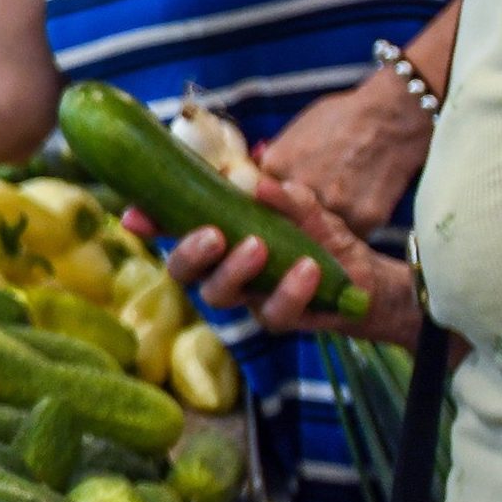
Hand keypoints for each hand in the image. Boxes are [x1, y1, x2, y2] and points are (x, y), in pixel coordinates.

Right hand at [130, 174, 420, 344]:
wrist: (365, 276)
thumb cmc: (322, 236)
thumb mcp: (306, 205)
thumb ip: (283, 195)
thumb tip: (254, 183)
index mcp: (220, 237)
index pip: (174, 230)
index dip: (150, 224)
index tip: (135, 215)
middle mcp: (224, 270)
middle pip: (183, 273)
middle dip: (190, 253)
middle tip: (214, 234)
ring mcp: (248, 298)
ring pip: (218, 296)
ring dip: (234, 270)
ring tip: (260, 247)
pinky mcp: (278, 318)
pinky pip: (273, 313)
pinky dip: (290, 290)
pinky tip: (308, 270)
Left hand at [257, 78, 434, 230]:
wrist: (393, 114)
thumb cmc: (342, 117)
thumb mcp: (295, 131)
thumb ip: (272, 161)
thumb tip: (251, 185)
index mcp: (277, 166)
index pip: (257, 203)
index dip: (265, 209)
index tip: (269, 212)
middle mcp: (302, 190)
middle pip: (287, 224)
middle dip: (290, 224)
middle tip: (301, 220)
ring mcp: (334, 207)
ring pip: (318, 236)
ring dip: (321, 232)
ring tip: (331, 218)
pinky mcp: (365, 220)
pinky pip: (349, 238)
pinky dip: (348, 233)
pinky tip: (352, 216)